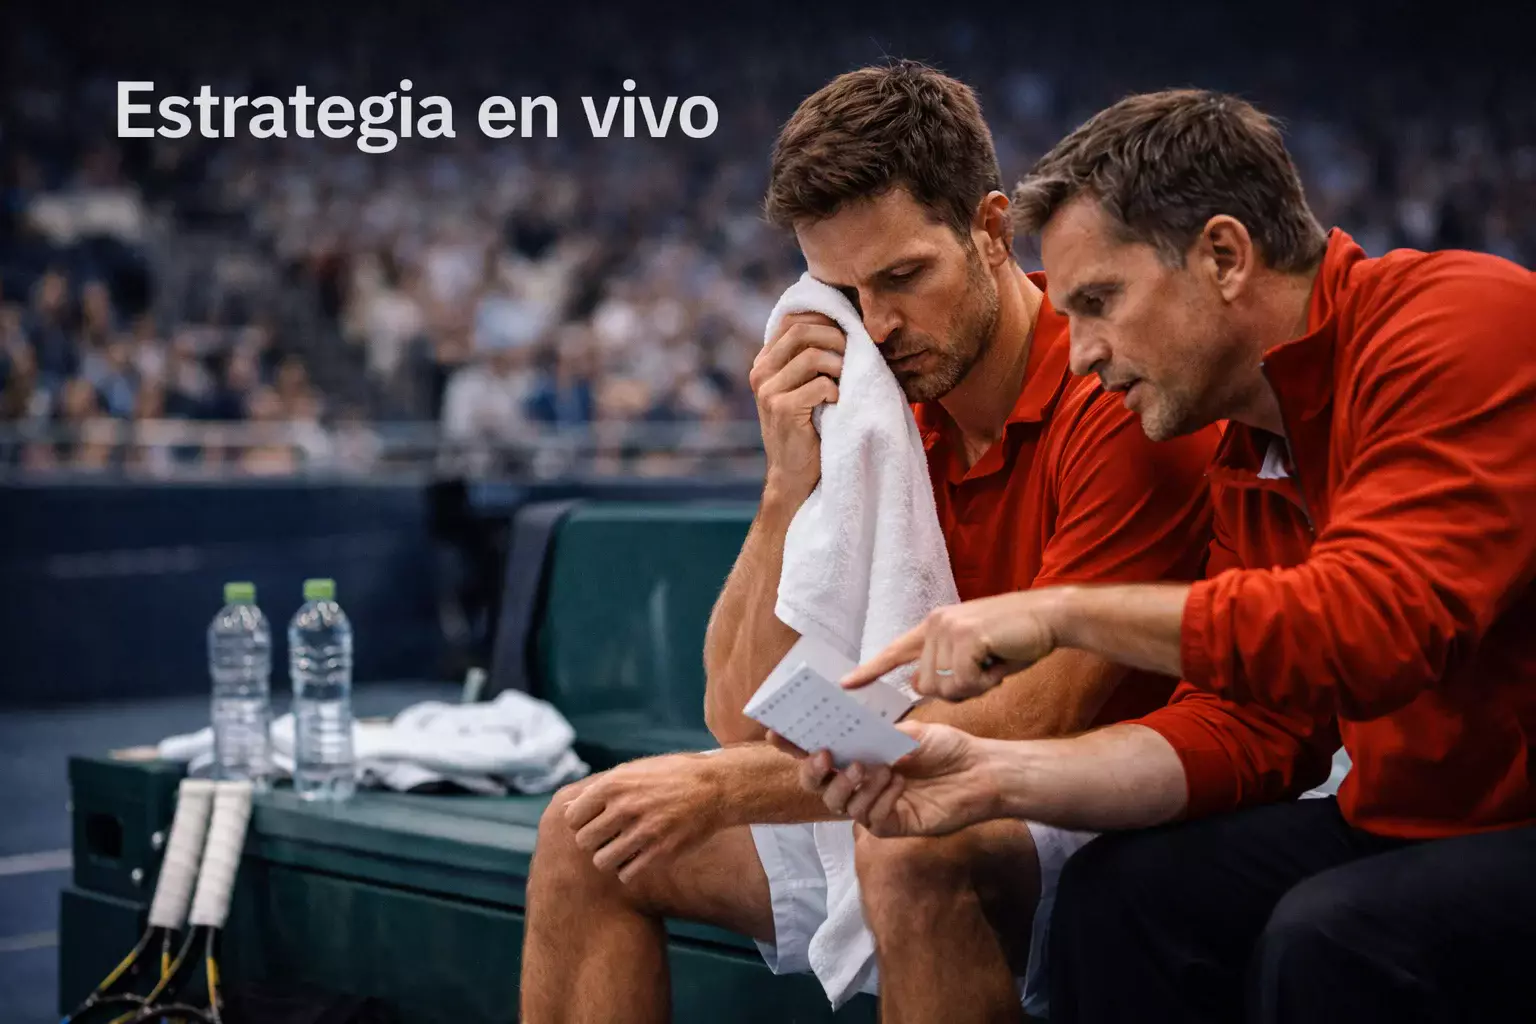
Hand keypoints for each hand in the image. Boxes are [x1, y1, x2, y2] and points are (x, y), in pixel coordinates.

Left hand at [563, 755, 726, 883]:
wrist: (714, 787)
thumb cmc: (671, 776)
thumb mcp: (634, 771)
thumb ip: (601, 789)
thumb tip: (567, 808)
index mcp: (614, 784)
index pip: (572, 817)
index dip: (581, 821)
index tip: (595, 821)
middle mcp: (625, 807)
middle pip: (584, 841)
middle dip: (594, 841)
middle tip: (609, 837)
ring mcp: (643, 831)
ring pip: (601, 862)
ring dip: (609, 858)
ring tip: (621, 850)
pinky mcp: (661, 852)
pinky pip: (626, 874)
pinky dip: (629, 870)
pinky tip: (638, 859)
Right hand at [750, 312, 844, 503]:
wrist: (793, 474)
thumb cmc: (808, 428)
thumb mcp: (802, 387)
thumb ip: (808, 358)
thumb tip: (841, 322)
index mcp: (764, 362)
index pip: (791, 320)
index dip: (823, 318)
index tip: (847, 331)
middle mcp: (760, 372)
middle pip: (801, 331)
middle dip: (836, 337)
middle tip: (854, 354)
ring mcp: (768, 391)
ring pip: (813, 356)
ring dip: (840, 366)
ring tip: (846, 382)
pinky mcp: (782, 409)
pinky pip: (820, 385)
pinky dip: (836, 391)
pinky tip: (837, 403)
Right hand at [792, 722, 998, 836]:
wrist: (981, 771)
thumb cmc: (946, 748)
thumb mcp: (910, 731)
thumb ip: (879, 735)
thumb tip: (848, 731)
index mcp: (859, 754)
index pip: (818, 752)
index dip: (794, 745)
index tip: (776, 732)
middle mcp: (860, 782)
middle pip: (818, 785)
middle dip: (813, 771)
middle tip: (824, 755)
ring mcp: (874, 805)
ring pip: (840, 804)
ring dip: (853, 784)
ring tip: (878, 768)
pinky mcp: (892, 826)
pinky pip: (870, 819)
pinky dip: (879, 800)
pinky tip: (899, 784)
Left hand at [840, 591, 1063, 699]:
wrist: (1051, 616)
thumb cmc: (1016, 639)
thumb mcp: (974, 653)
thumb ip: (946, 667)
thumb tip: (920, 687)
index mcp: (933, 626)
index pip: (895, 651)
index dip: (870, 670)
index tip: (844, 685)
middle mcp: (935, 624)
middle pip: (926, 686)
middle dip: (957, 690)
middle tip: (985, 670)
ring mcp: (949, 628)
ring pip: (945, 688)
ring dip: (974, 687)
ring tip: (994, 662)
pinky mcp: (966, 636)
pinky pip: (965, 682)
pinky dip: (986, 683)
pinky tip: (1000, 661)